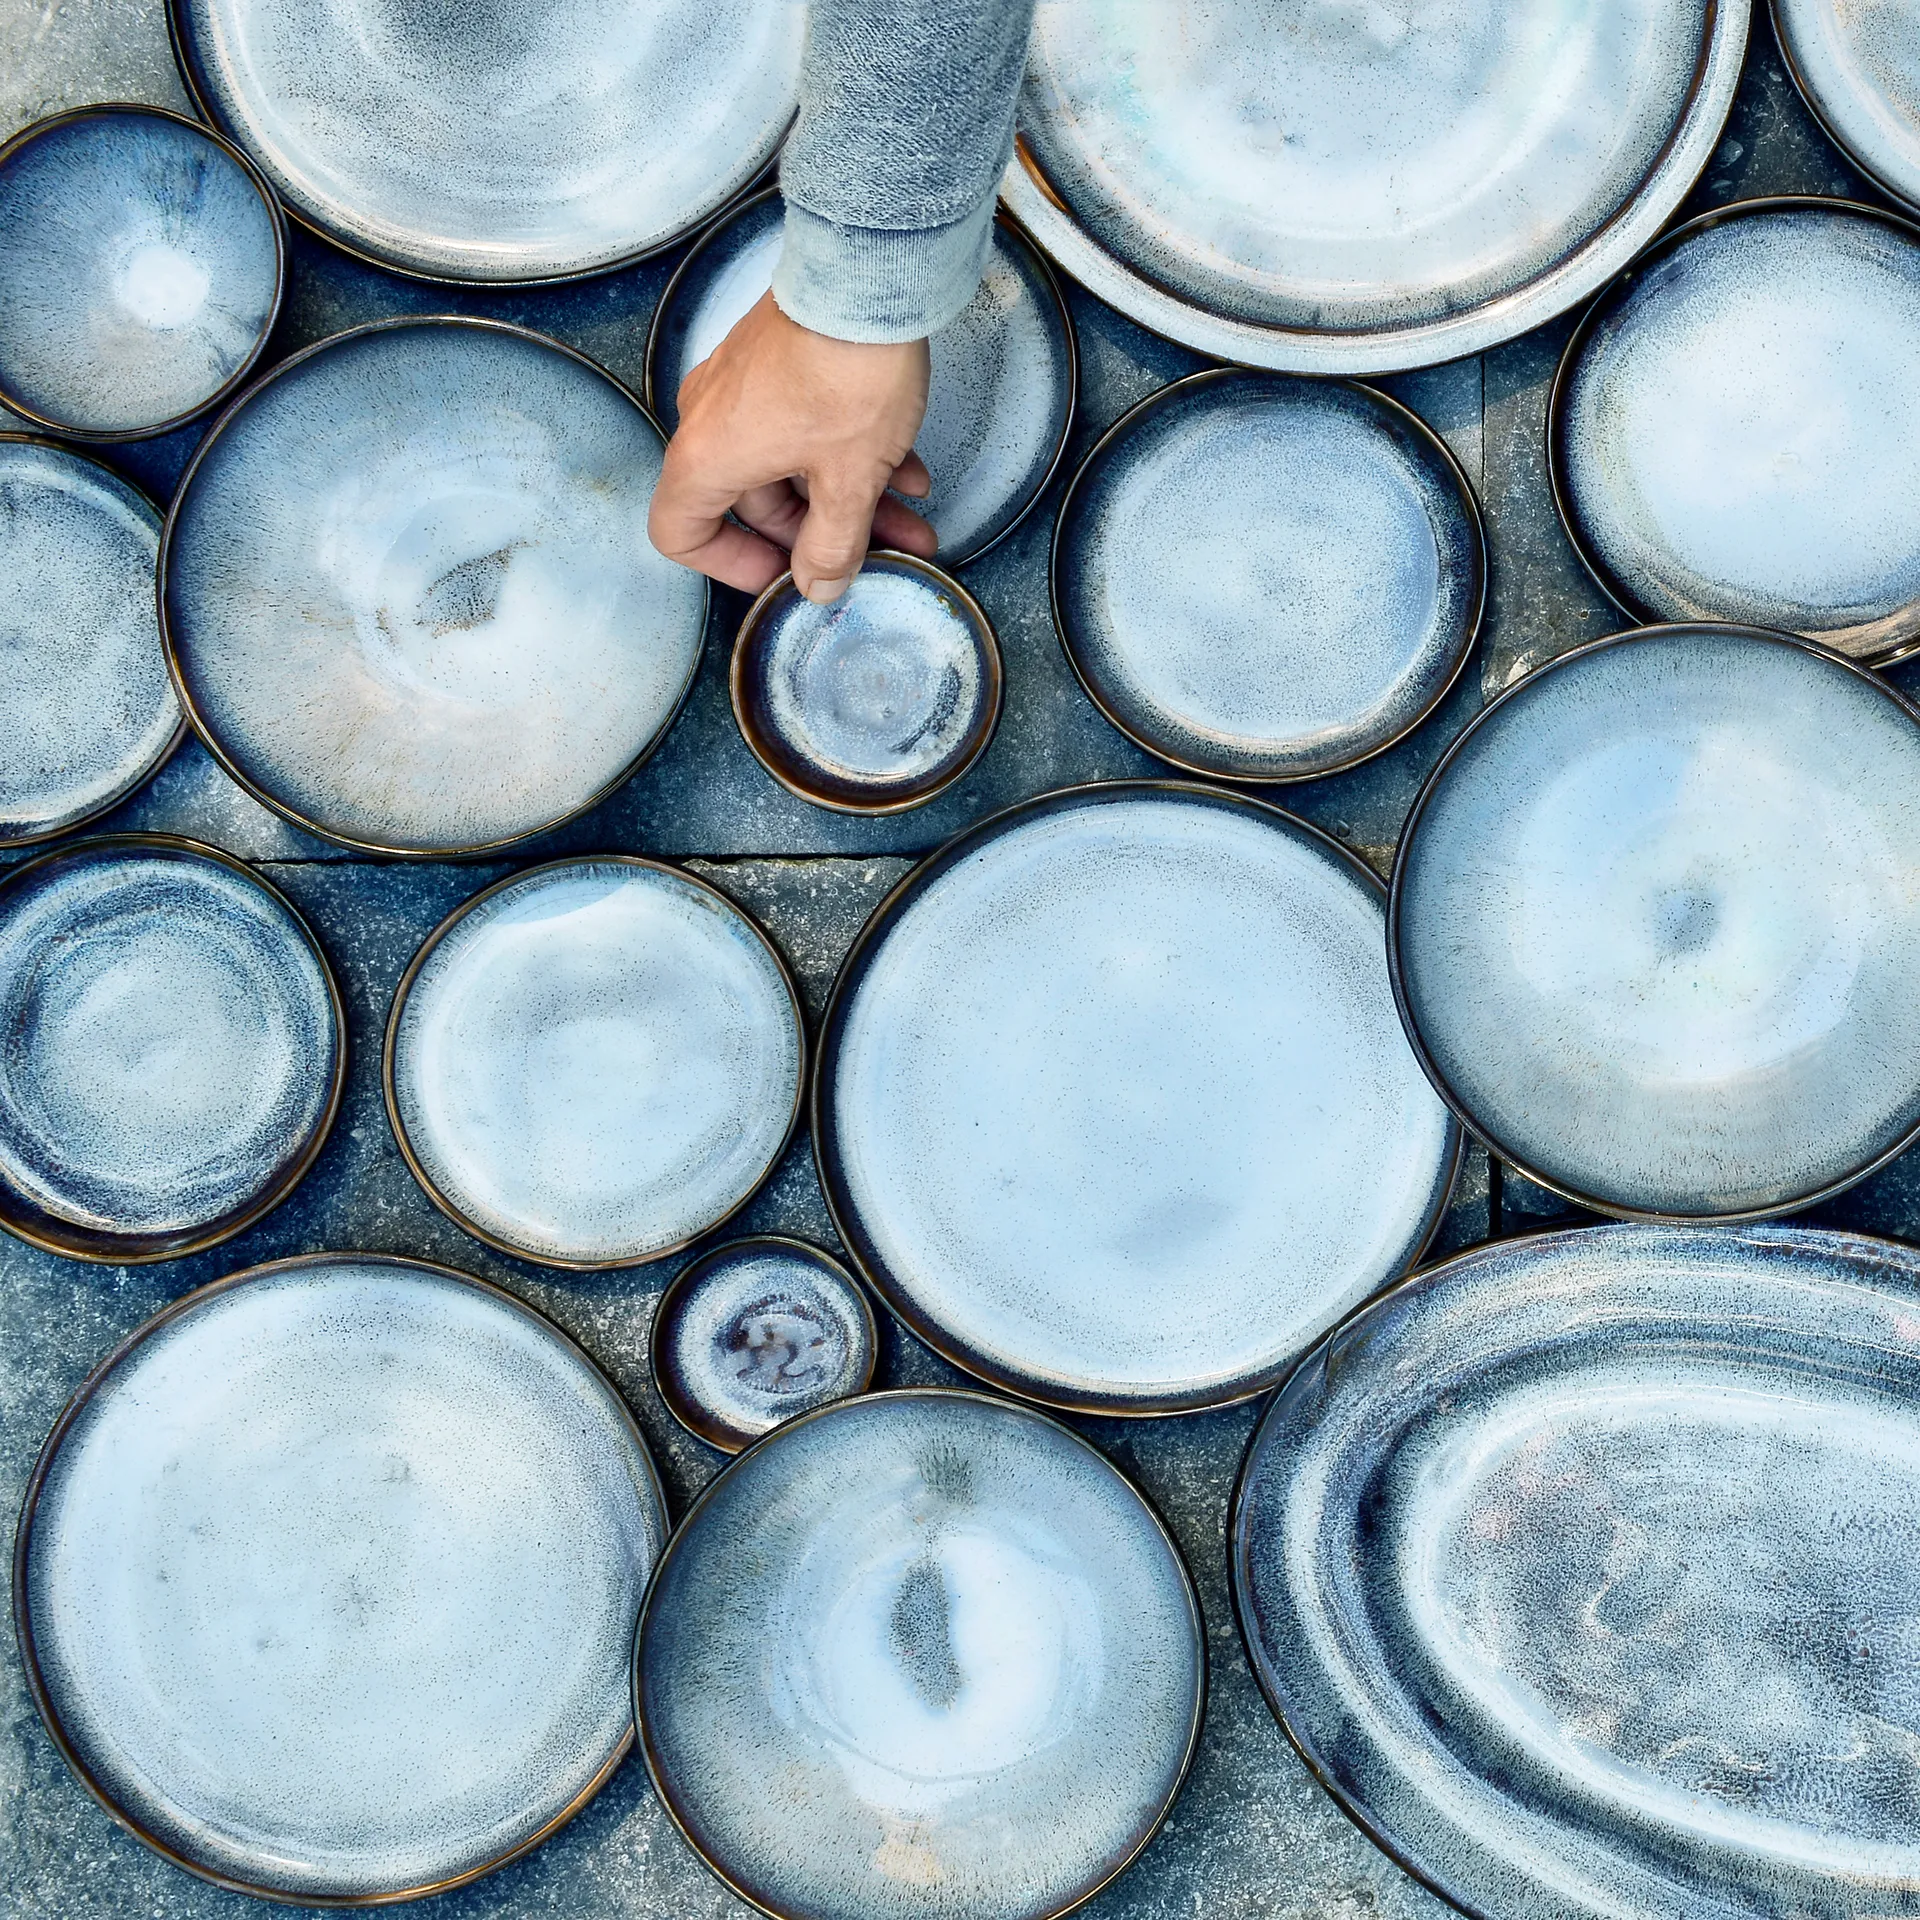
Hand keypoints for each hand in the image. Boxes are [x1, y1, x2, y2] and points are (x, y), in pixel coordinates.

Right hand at [648, 291, 938, 601]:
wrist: (870, 274)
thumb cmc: (846, 372)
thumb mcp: (849, 481)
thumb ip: (832, 546)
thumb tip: (818, 588)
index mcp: (708, 457)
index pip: (680, 533)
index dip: (731, 567)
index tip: (782, 577)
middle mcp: (712, 420)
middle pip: (752, 505)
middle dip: (820, 538)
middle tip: (876, 557)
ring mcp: (745, 386)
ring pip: (789, 467)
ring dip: (849, 503)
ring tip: (911, 526)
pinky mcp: (779, 361)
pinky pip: (804, 428)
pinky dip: (850, 458)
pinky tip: (910, 474)